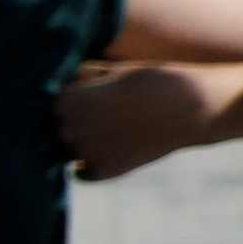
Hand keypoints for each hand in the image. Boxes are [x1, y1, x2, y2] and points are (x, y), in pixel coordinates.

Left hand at [60, 61, 234, 186]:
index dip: (70, 102)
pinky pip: (83, 173)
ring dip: (78, 145)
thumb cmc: (153, 81)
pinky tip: (94, 159)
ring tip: (104, 134)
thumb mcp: (114, 70)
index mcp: (68, 101)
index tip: (84, 100)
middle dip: (72, 124)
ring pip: (68, 151)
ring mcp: (88, 152)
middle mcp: (71, 128)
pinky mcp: (107, 170)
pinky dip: (86, 168)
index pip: (52, 105)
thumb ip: (84, 78)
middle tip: (97, 118)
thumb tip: (63, 83)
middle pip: (58, 129)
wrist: (191, 105)